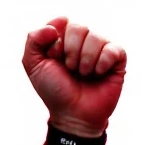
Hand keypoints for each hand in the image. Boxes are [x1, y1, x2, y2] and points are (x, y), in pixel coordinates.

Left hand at [23, 18, 126, 137]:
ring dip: (85, 61)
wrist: (73, 115)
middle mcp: (83, 42)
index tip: (54, 58)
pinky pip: (113, 49)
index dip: (56, 43)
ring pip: (96, 37)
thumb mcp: (34, 66)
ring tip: (83, 75)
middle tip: (70, 69)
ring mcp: (101, 49)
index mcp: (64, 40)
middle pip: (79, 28)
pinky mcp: (117, 59)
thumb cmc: (54, 92)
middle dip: (70, 52)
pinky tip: (98, 75)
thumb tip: (58, 22)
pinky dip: (102, 64)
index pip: (61, 23)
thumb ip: (33, 40)